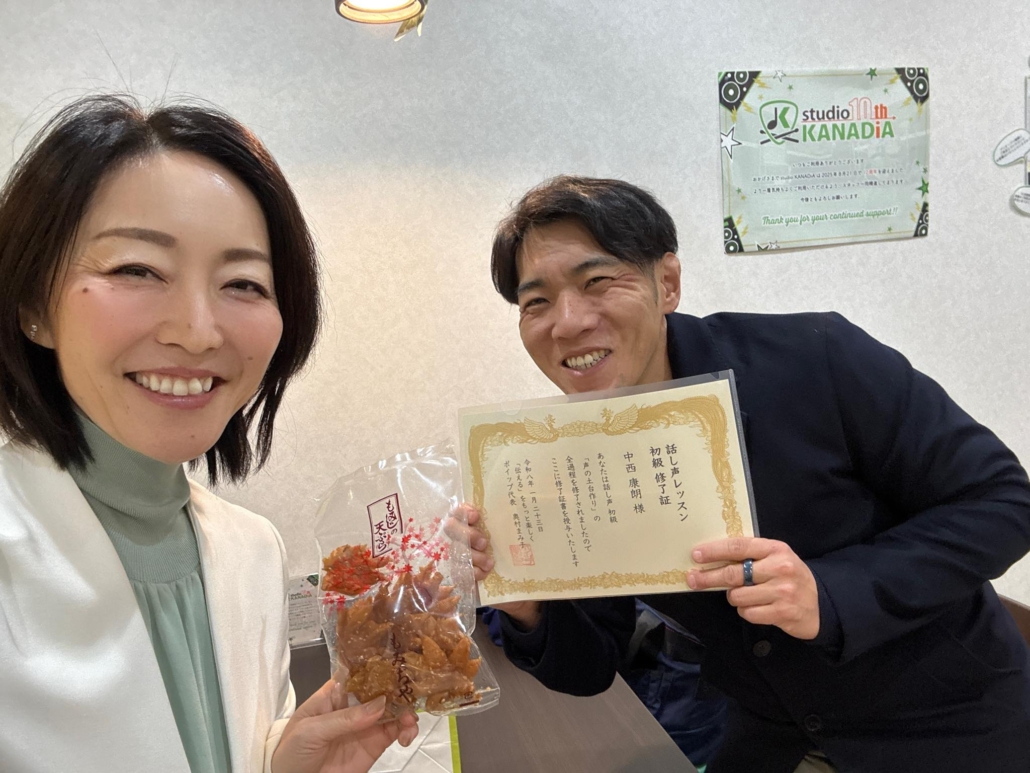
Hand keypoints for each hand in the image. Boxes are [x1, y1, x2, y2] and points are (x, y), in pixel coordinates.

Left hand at [271, 679, 418, 772]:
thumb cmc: (290, 753)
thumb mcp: (310, 731)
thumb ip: (344, 718)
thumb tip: (379, 703)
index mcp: (333, 695)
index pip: (357, 673)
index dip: (377, 666)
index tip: (397, 662)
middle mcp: (352, 707)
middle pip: (380, 690)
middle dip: (398, 688)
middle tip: (413, 691)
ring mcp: (364, 726)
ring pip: (392, 710)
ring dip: (406, 710)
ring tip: (410, 720)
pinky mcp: (374, 746)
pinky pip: (395, 733)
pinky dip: (406, 730)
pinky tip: (407, 733)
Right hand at [449, 503, 541, 629]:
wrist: (514, 587)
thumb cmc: (511, 556)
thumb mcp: (510, 538)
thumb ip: (505, 524)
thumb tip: (519, 506)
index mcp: (471, 523)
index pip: (458, 510)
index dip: (463, 510)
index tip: (476, 516)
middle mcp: (460, 536)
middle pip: (450, 527)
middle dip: (467, 534)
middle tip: (484, 543)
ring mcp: (457, 555)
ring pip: (457, 550)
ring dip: (474, 556)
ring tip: (490, 563)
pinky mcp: (459, 573)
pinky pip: (460, 571)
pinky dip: (474, 572)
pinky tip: (485, 573)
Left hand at [687, 537, 819, 639]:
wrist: (819, 604)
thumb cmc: (789, 577)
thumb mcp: (775, 558)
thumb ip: (751, 555)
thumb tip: (712, 557)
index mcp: (775, 549)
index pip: (738, 546)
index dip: (714, 551)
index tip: (696, 555)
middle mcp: (779, 568)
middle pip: (733, 573)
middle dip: (708, 577)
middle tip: (693, 579)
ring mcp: (782, 591)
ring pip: (737, 596)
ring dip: (735, 597)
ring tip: (746, 595)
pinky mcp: (782, 612)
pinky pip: (748, 613)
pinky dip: (746, 611)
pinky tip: (756, 607)